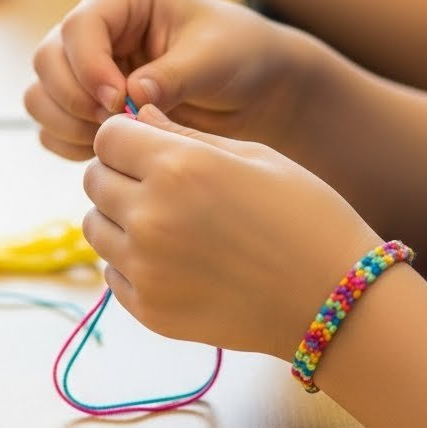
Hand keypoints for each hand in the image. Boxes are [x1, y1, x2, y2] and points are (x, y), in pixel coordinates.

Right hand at [25, 0, 310, 160]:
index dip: (89, 66)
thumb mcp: (216, 58)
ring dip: (68, 123)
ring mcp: (85, 69)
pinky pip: (51, 127)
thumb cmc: (240, 55)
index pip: (78, 25)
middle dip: (74, 98)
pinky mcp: (84, 105)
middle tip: (117, 123)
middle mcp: (96, 31)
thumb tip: (131, 95)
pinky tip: (110, 148)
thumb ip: (173, 75)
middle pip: (46, 60)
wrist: (252, 90)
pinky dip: (71, 143)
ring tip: (115, 136)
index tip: (119, 101)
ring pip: (40, 95)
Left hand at [83, 109, 378, 359]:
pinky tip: (174, 261)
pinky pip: (111, 272)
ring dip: (118, 219)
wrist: (333, 300)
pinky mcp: (148, 310)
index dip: (126, 138)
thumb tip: (139, 117)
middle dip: (118, 175)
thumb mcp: (254, 157)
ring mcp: (145, 268)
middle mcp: (149, 216)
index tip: (147, 148)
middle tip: (159, 186)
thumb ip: (184, 135)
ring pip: (94, 227)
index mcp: (177, 166)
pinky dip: (130, 263)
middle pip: (94, 180)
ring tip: (167, 224)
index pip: (107, 137)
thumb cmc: (304, 216)